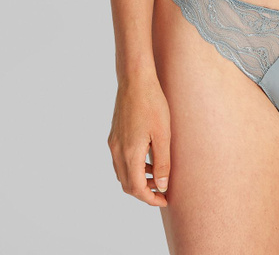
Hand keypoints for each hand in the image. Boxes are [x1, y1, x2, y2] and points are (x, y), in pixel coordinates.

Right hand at [107, 76, 170, 207]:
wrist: (135, 79)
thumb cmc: (152, 103)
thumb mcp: (163, 134)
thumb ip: (162, 163)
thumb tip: (161, 187)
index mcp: (129, 153)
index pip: (136, 188)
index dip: (150, 199)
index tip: (164, 200)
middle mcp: (117, 151)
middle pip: (126, 184)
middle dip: (143, 192)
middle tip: (162, 191)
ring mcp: (113, 143)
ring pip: (122, 173)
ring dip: (137, 180)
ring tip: (156, 176)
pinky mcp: (114, 135)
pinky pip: (119, 160)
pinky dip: (132, 167)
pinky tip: (147, 159)